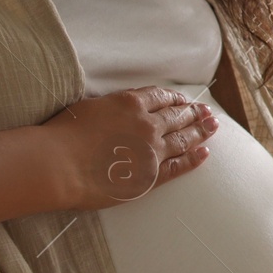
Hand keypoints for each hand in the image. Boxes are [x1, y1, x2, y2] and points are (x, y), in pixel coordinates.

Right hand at [41, 85, 216, 210]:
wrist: (59, 164)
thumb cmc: (64, 134)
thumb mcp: (90, 107)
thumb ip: (112, 106)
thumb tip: (122, 108)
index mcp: (130, 103)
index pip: (160, 97)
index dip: (175, 98)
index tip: (185, 99)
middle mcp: (147, 124)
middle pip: (177, 116)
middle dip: (194, 113)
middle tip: (207, 112)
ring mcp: (152, 150)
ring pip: (183, 138)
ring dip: (200, 131)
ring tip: (213, 127)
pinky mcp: (150, 176)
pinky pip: (179, 165)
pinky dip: (193, 159)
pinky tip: (205, 153)